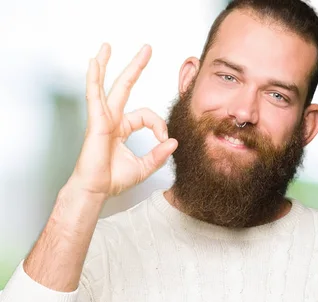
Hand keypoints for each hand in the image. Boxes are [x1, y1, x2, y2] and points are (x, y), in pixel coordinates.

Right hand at [71, 43, 177, 196]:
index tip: (164, 140)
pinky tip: (94, 62)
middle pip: (124, 87)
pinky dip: (93, 79)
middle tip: (147, 49)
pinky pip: (94, 96)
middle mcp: (112, 119)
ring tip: (107, 45)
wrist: (96, 190)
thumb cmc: (113, 180)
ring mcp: (102, 119)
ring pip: (106, 86)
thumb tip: (173, 142)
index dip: (159, 125)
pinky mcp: (96, 122)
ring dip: (107, 64)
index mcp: (122, 128)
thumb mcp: (144, 167)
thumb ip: (159, 154)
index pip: (146, 116)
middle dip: (135, 67)